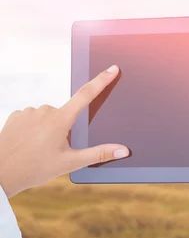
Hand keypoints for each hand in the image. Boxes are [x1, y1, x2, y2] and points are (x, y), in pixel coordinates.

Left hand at [0, 65, 129, 197]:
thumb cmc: (33, 168)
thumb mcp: (70, 163)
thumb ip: (99, 154)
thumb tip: (123, 150)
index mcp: (60, 120)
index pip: (87, 95)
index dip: (102, 81)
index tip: (112, 69)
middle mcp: (45, 111)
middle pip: (66, 115)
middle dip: (66, 130)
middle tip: (56, 151)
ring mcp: (29, 112)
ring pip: (49, 118)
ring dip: (49, 130)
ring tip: (39, 150)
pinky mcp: (16, 116)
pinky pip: (33, 119)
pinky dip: (35, 130)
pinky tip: (28, 144)